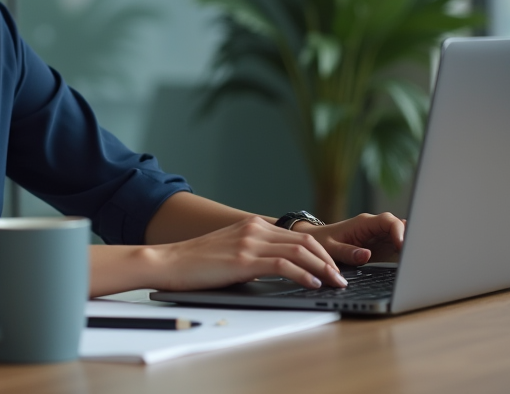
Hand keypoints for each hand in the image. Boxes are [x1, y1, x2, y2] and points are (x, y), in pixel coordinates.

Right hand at [148, 216, 347, 291]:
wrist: (169, 262)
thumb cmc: (197, 262)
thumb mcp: (231, 250)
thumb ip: (255, 252)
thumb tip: (281, 268)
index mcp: (253, 225)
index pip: (297, 237)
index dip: (321, 253)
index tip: (333, 268)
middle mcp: (254, 229)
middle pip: (304, 242)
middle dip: (328, 261)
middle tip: (341, 277)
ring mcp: (249, 242)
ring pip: (299, 251)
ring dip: (322, 268)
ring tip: (334, 282)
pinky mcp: (243, 259)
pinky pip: (283, 265)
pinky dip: (303, 274)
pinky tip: (313, 284)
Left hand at [298, 212, 405, 266]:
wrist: (316, 240)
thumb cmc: (321, 241)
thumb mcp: (330, 248)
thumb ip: (347, 252)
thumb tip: (366, 255)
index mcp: (364, 223)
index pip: (388, 221)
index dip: (399, 231)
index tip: (402, 245)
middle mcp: (375, 228)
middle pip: (400, 227)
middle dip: (410, 238)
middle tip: (415, 256)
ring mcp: (379, 237)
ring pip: (401, 237)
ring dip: (409, 247)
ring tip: (414, 263)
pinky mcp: (381, 247)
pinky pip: (397, 247)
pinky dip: (404, 254)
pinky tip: (408, 264)